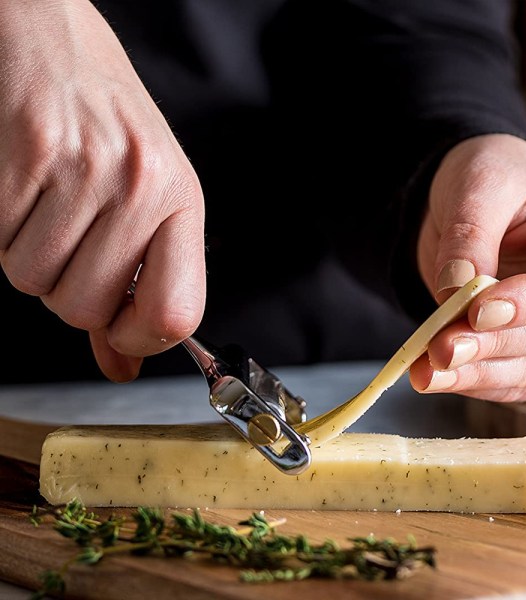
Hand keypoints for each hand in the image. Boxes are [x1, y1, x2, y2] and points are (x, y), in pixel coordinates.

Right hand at [0, 0, 205, 380]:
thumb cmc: (107, 122)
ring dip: (33, 259)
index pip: (177, 314)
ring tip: (48, 207)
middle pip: (85, 308)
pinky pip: (1, 242)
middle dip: (68, 291)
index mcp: (181, 202)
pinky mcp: (29, 151)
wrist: (53, 36)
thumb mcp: (146, 199)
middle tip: (73, 242)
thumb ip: (137, 287)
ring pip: (35, 282)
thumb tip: (121, 365)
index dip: (139, 338)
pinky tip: (23, 189)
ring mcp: (87, 167)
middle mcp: (143, 185)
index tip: (120, 328)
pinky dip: (5, 230)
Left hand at [410, 133, 525, 400]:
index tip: (479, 312)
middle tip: (440, 351)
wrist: (471, 203)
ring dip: (476, 376)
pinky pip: (511, 379)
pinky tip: (435, 379)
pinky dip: (473, 383)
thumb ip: (469, 234)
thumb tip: (455, 289)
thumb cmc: (488, 179)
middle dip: (491, 347)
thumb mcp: (478, 185)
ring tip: (426, 374)